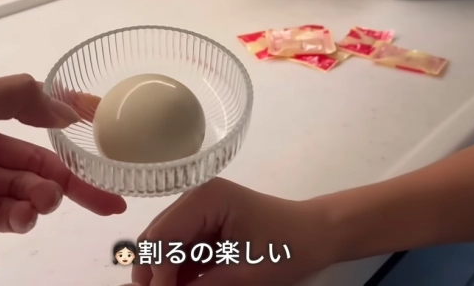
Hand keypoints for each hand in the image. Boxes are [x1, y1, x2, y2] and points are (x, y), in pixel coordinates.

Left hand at [0, 73, 125, 253]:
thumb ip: (13, 99)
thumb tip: (66, 109)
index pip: (33, 108)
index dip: (71, 118)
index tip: (108, 129)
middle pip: (34, 158)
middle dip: (69, 177)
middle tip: (105, 198)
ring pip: (17, 189)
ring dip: (39, 198)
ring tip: (45, 205)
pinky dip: (15, 218)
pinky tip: (24, 219)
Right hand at [131, 178, 329, 285]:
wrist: (317, 235)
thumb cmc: (288, 249)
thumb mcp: (243, 275)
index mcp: (206, 198)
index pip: (163, 236)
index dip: (156, 272)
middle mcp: (197, 196)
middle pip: (158, 236)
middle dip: (156, 271)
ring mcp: (201, 207)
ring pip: (166, 243)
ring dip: (167, 271)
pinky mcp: (207, 220)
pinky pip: (182, 245)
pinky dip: (180, 268)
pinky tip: (187, 285)